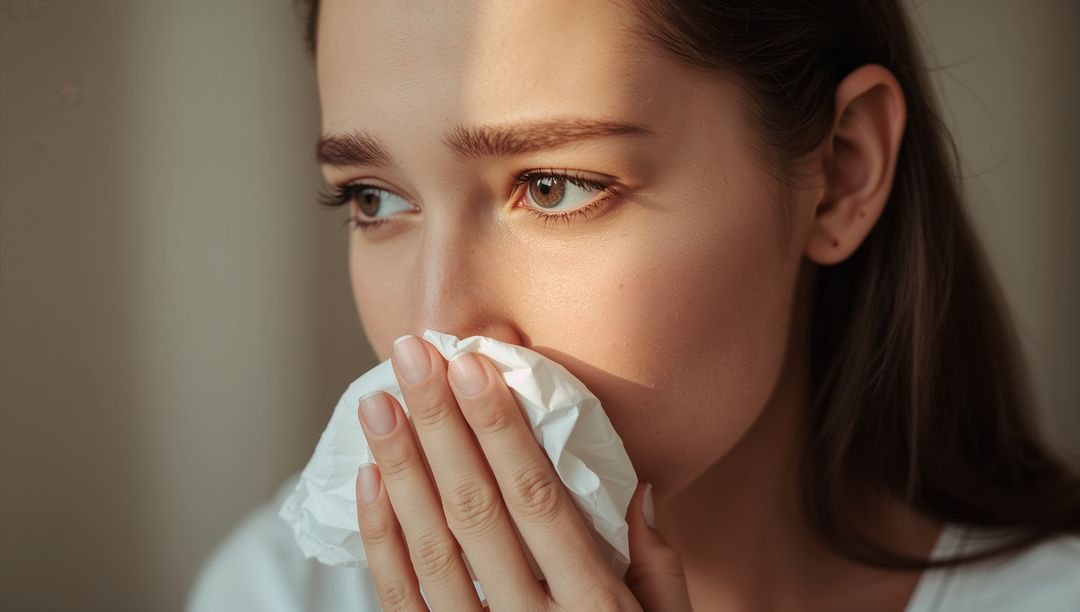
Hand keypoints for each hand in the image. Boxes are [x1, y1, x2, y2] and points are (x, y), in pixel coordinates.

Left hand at [353, 334, 692, 610]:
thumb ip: (657, 562)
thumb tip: (634, 484)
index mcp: (597, 608)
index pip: (539, 500)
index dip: (501, 430)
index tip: (473, 364)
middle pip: (477, 511)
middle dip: (440, 426)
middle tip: (410, 357)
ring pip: (431, 550)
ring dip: (400, 470)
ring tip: (378, 404)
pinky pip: (403, 603)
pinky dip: (380, 542)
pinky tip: (369, 483)